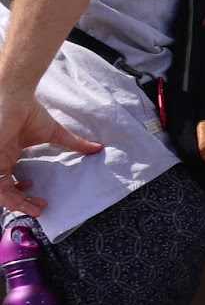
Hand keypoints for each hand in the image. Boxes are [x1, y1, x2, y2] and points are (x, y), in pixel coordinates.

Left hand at [0, 98, 100, 215]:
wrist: (10, 96)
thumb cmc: (25, 109)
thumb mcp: (52, 132)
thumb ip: (73, 142)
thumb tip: (96, 147)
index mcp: (6, 155)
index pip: (10, 182)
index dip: (24, 194)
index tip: (41, 200)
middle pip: (5, 191)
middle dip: (22, 203)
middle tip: (39, 208)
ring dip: (16, 203)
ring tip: (34, 207)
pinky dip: (7, 196)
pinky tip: (22, 197)